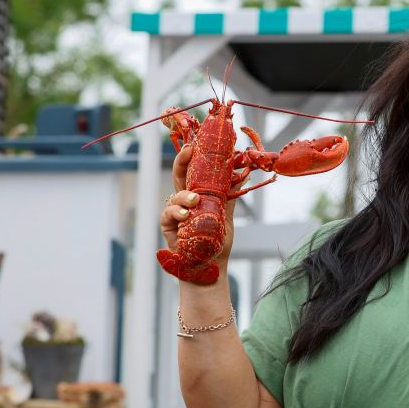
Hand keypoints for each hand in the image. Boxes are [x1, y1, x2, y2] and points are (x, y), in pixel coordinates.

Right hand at [159, 144, 243, 271]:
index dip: (194, 156)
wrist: (211, 264)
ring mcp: (175, 212)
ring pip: (175, 194)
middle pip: (179, 175)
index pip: (194, 171)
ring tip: (194, 200)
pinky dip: (176, 212)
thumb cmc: (217, 239)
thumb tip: (240, 174)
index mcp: (198, 194)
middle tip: (189, 151)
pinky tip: (185, 214)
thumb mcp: (226, 214)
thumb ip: (229, 195)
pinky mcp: (168, 226)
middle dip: (182, 161)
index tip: (198, 142)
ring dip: (184, 195)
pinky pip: (168, 214)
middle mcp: (185, 200)